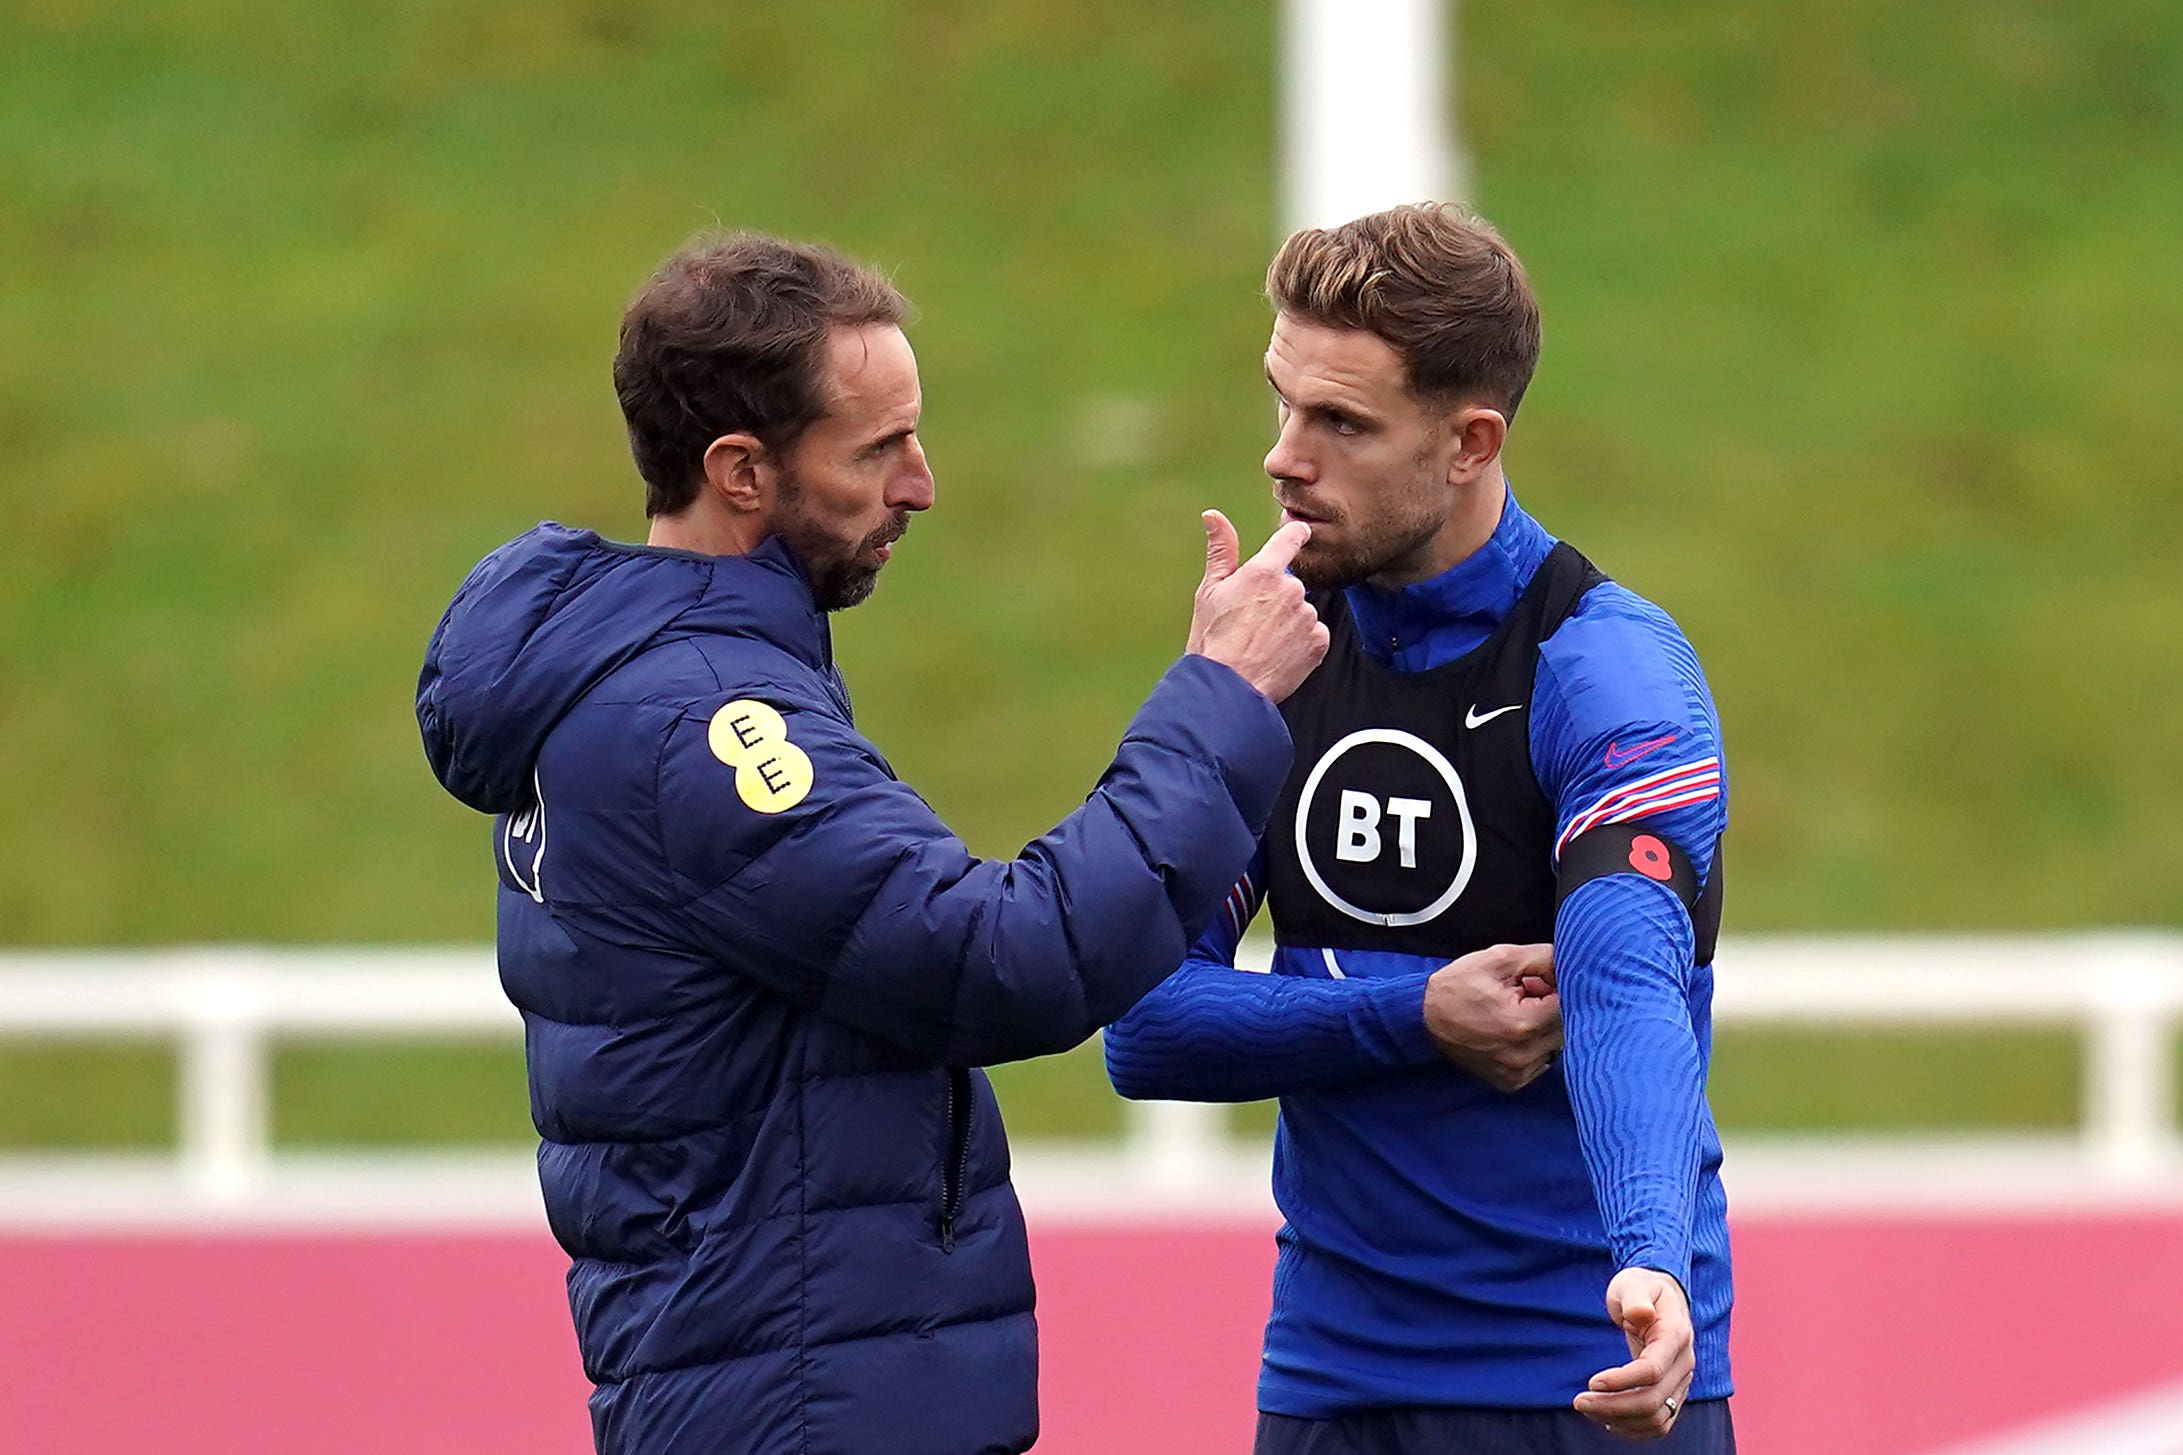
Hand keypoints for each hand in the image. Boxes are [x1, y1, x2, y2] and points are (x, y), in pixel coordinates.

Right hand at [1187, 510, 1328, 701]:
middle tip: (1252, 622)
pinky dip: (1301, 643)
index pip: (1291, 538)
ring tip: (1263, 642)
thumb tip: (1213, 516)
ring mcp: (1307, 617)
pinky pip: (1314, 634)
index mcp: (1263, 571)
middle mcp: (1291, 590)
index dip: (1295, 534)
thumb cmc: (1212, 640)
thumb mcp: (1210, 591)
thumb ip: (1221, 549)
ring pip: (1303, 612)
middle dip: (1277, 599)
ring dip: (1289, 622)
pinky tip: (1278, 654)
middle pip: (1291, 585)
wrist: (1227, 688)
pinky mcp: (1319, 642)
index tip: (1298, 534)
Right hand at [1421, 942, 1559, 1090]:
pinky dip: (1534, 1047)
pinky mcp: (1511, 1083)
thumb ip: (1541, 958)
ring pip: (1555, 1046)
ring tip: (1517, 1014)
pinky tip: (1512, 1034)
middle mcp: (1523, 1054)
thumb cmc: (1458, 987)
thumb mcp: (1498, 960)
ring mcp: (1517, 1073)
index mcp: (1523, 1023)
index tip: (1538, 982)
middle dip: (1550, 1007)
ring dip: (1544, 1029)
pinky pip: (1540, 1063)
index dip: (1556, 988)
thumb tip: (1570, 963)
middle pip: (1564, 1026)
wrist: (1422, 1018)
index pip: (1568, 1004)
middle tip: (1525, 995)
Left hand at [1574, 1267, 1695, 1440]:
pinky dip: (1635, 1428)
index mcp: (1675, 1335)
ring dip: (1621, 1420)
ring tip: (1588, 1409)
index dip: (1622, 1382)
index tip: (1592, 1382)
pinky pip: (1661, 1421)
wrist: (1660, 1296)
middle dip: (1614, 1406)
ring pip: (1658, 1418)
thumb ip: (1636, 1298)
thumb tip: (1640, 1313)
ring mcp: (1682, 1380)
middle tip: (1579, 1401)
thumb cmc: (1642, 1287)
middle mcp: (1684, 1363)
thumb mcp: (1633, 1283)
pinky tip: (1608, 1420)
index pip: (1652, 1371)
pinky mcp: (1674, 1392)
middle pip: (1654, 1401)